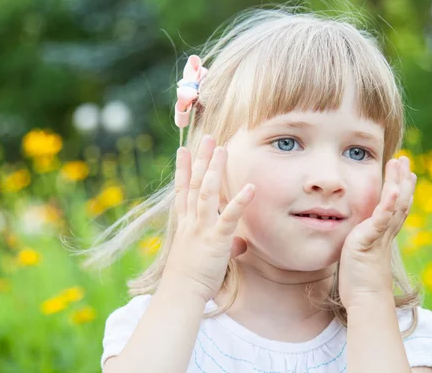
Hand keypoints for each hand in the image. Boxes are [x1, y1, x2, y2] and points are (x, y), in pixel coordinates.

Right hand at [162, 135, 254, 301]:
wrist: (180, 295)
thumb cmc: (191, 278)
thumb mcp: (205, 256)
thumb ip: (224, 244)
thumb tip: (240, 244)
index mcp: (185, 223)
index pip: (182, 190)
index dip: (182, 168)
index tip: (182, 149)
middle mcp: (190, 221)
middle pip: (194, 183)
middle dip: (201, 159)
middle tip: (207, 137)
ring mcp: (201, 229)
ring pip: (206, 192)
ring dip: (214, 169)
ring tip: (222, 149)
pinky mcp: (215, 240)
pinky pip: (228, 217)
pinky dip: (240, 201)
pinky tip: (250, 187)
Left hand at [338, 156, 415, 308]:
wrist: (365, 301)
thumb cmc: (359, 284)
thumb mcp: (360, 257)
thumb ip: (360, 245)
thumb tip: (353, 241)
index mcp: (382, 236)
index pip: (394, 208)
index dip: (401, 191)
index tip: (406, 175)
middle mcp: (385, 233)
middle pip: (399, 201)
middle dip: (402, 180)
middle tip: (405, 161)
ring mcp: (379, 236)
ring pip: (394, 205)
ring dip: (398, 182)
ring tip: (400, 164)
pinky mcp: (370, 240)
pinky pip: (382, 218)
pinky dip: (389, 203)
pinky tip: (393, 188)